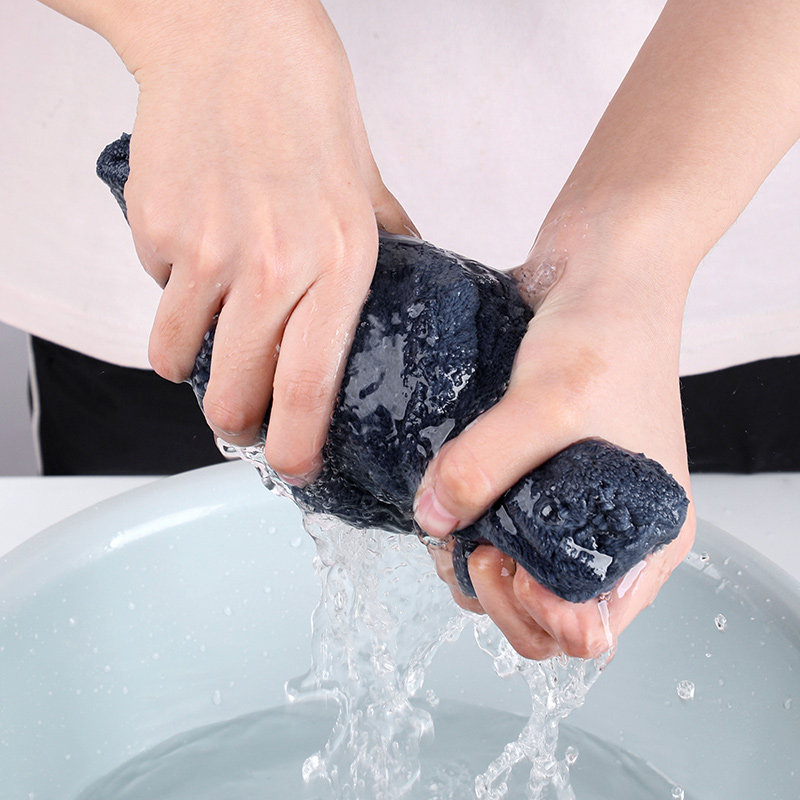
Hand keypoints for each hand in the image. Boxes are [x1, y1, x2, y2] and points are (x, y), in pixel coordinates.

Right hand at [116, 0, 415, 481]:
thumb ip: (390, 243)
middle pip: (233, 393)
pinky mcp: (158, 231)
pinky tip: (196, 259)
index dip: (298, 443)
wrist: (229, 34)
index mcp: (343, 261)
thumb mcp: (367, 181)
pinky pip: (157, 298)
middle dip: (232, 422)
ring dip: (192, 360)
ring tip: (213, 330)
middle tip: (241, 415)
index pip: (313, 383)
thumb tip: (413, 287)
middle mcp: (277, 266)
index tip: (293, 465)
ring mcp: (210, 250)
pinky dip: (171, 297)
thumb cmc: (303, 104)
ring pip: (179, 357)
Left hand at [414, 221, 695, 659]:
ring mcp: (566, 498)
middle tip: (467, 543)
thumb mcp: (550, 403)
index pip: (590, 629)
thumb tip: (432, 516)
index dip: (538, 619)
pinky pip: (493, 517)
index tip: (504, 566)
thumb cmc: (608, 329)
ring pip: (509, 565)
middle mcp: (606, 525)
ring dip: (467, 556)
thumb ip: (485, 466)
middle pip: (539, 607)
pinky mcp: (529, 466)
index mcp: (645, 534)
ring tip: (446, 514)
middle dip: (492, 591)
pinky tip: (443, 490)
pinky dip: (463, 519)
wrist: (601, 263)